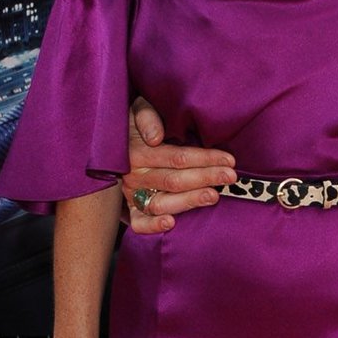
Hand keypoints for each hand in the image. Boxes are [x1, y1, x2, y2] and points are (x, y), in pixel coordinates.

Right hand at [123, 93, 234, 231]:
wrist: (107, 144)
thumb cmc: (132, 125)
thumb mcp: (136, 111)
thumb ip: (146, 117)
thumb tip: (155, 137)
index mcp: (136, 153)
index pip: (176, 158)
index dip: (204, 159)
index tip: (228, 159)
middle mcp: (133, 176)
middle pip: (174, 180)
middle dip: (205, 178)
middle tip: (230, 177)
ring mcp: (131, 195)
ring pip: (161, 202)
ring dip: (189, 201)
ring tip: (213, 196)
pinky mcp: (130, 210)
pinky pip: (139, 223)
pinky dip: (153, 226)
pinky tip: (172, 223)